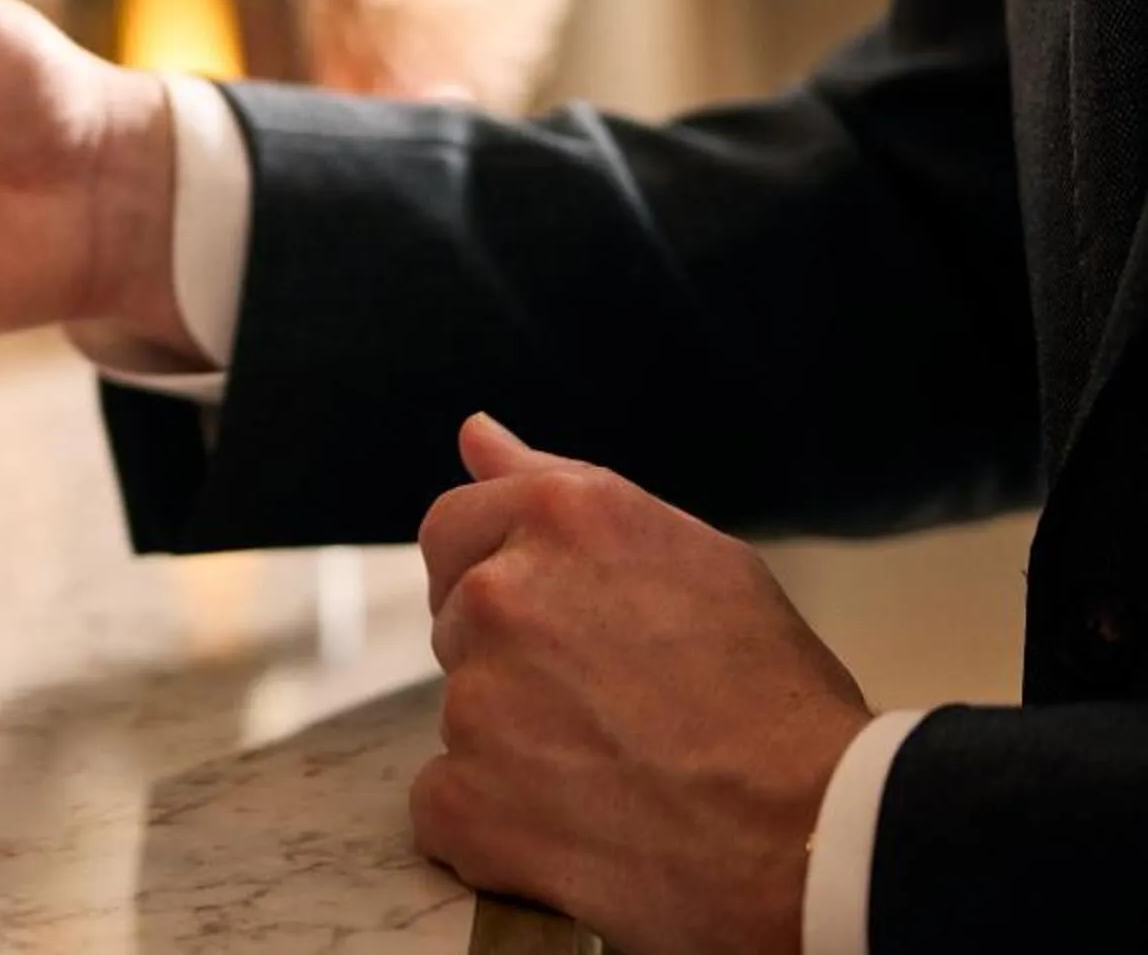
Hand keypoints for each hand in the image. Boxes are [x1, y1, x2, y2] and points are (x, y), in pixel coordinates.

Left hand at [414, 415, 872, 954]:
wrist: (819, 835)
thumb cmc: (774, 696)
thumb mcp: (697, 558)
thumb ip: (561, 485)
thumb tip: (473, 431)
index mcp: (561, 517)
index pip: (453, 527)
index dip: (496, 577)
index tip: (553, 628)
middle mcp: (504, 592)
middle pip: (456, 624)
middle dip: (510, 661)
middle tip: (608, 710)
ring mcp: (475, 697)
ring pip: (461, 716)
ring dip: (512, 745)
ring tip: (614, 775)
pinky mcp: (467, 795)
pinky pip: (446, 804)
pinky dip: (495, 826)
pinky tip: (575, 834)